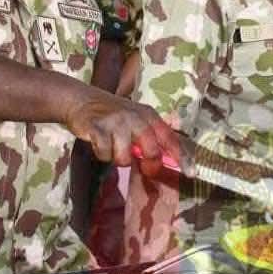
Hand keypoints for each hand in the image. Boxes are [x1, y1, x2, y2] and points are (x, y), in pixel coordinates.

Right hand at [63, 86, 177, 176]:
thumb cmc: (112, 114)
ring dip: (117, 158)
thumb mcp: (135, 119)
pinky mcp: (98, 128)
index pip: (170, 138)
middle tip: (144, 167)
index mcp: (148, 114)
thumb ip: (149, 137)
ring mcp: (116, 122)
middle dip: (149, 164)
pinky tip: (98, 143)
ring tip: (112, 146)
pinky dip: (101, 154)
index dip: (182, 157)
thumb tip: (163, 161)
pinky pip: (104, 154)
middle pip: (151, 151)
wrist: (81, 100)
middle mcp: (135, 117)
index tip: (191, 173)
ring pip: (124, 158)